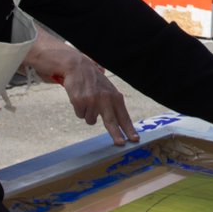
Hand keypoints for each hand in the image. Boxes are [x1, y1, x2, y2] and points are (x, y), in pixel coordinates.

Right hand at [22, 28, 137, 145]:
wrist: (78, 67)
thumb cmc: (95, 82)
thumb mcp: (109, 91)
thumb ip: (114, 106)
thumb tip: (121, 125)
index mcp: (115, 97)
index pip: (124, 116)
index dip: (129, 129)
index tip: (135, 139)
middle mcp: (105, 99)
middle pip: (112, 122)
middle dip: (116, 134)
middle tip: (120, 144)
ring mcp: (92, 100)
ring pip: (91, 120)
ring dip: (88, 114)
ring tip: (87, 101)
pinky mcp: (79, 101)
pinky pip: (80, 115)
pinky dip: (79, 109)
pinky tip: (80, 98)